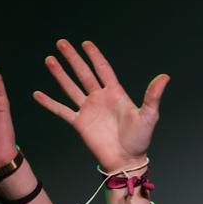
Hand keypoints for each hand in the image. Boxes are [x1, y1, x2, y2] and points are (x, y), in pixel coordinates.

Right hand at [34, 40, 167, 172]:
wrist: (126, 160)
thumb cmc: (139, 140)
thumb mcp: (148, 116)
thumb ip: (153, 96)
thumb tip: (165, 77)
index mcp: (115, 94)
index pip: (103, 69)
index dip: (94, 56)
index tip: (85, 43)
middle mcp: (99, 98)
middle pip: (83, 73)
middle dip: (72, 58)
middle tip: (61, 43)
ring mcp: (88, 110)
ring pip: (70, 87)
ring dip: (60, 74)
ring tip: (49, 60)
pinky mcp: (79, 123)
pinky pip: (61, 110)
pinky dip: (49, 103)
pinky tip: (37, 94)